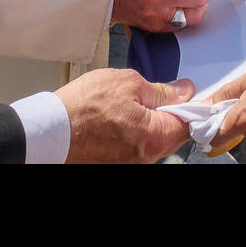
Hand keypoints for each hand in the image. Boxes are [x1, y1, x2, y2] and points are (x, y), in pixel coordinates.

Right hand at [56, 68, 193, 162]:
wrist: (47, 130)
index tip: (198, 96)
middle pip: (173, 133)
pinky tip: (121, 118)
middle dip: (171, 113)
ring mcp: (131, 163)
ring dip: (151, 122)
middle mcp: (146, 157)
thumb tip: (183, 91)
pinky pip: (136, 145)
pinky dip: (135, 131)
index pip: (190, 124)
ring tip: (132, 104)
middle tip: (161, 93)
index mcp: (155, 137)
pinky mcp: (116, 163)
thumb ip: (161, 90)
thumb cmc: (82, 107)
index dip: (196, 106)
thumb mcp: (128, 83)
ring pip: (154, 139)